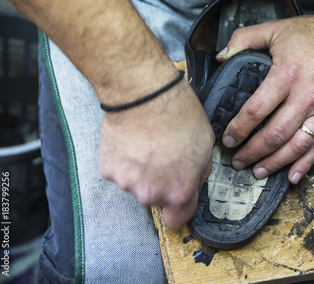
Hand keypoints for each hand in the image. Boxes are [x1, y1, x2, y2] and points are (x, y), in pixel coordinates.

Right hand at [98, 78, 213, 228]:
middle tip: (163, 156)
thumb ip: (199, 175)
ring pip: (136, 185)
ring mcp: (127, 183)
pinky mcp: (108, 170)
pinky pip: (119, 171)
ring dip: (141, 172)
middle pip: (156, 200)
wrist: (144, 93)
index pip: (177, 220)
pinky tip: (131, 141)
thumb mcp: (206, 146)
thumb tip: (192, 185)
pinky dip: (124, 161)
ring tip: (146, 144)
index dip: (179, 208)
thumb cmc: (178, 114)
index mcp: (179, 192)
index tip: (177, 197)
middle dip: (160, 183)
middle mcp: (151, 194)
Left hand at [216, 5, 313, 184]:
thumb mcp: (275, 28)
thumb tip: (221, 57)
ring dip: (275, 162)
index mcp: (288, 74)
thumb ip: (244, 38)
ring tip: (257, 172)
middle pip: (275, 134)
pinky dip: (305, 165)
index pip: (257, 110)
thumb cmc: (313, 33)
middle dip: (253, 152)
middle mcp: (307, 95)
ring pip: (296, 145)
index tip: (228, 139)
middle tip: (237, 161)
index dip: (239, 129)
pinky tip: (291, 177)